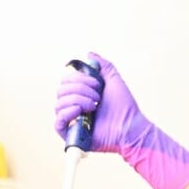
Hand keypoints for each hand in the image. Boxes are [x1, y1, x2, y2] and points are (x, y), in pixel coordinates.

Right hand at [52, 53, 188, 188]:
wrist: (131, 127)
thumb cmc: (125, 107)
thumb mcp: (114, 80)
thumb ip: (103, 66)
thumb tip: (89, 54)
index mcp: (81, 95)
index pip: (66, 81)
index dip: (78, 78)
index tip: (96, 83)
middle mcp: (74, 107)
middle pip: (60, 91)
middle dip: (79, 88)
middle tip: (97, 96)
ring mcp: (72, 121)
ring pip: (59, 104)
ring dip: (78, 100)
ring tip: (94, 106)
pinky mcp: (72, 135)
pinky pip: (58, 122)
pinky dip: (67, 113)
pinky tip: (80, 111)